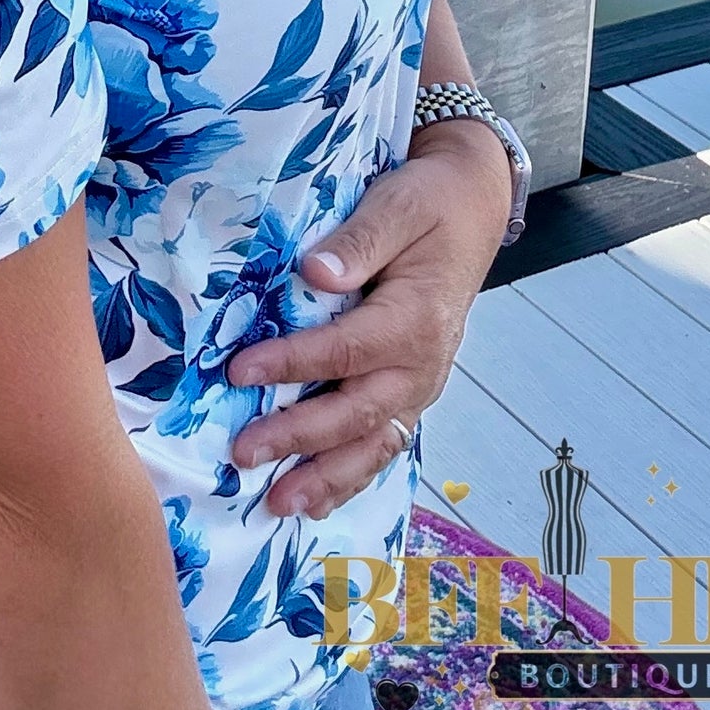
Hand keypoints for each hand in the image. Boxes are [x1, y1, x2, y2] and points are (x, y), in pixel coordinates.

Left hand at [223, 121, 512, 520]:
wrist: (471, 209)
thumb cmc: (428, 204)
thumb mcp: (397, 205)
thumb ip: (360, 241)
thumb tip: (315, 273)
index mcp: (416, 319)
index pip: (345, 351)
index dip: (291, 364)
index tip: (238, 371)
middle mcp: (422, 364)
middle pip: (355, 412)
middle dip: (297, 438)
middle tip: (243, 453)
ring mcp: (420, 385)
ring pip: (372, 445)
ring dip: (325, 478)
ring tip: (278, 505)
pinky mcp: (413, 392)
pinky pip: (383, 444)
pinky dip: (351, 476)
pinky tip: (316, 503)